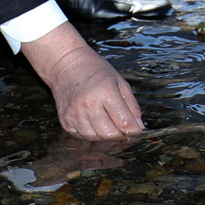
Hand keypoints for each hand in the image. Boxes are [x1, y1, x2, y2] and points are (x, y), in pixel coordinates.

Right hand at [22, 23, 144, 139]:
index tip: (138, 132)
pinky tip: (95, 125)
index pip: (124, 122)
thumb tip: (139, 128)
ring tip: (110, 127)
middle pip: (109, 135)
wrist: (66, 65)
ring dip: (106, 138)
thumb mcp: (120, 82)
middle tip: (125, 132)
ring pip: (96, 139)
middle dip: (120, 137)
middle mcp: (88, 104)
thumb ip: (132, 106)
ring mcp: (75, 114)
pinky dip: (92, 136)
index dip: (134, 131)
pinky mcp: (65, 121)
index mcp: (105, 92)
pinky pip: (82, 137)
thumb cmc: (96, 71)